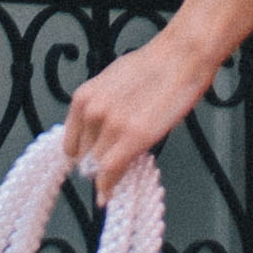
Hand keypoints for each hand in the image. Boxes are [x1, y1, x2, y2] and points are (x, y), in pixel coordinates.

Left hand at [64, 22, 215, 195]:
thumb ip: (101, 109)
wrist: (181, 57)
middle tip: (114, 163)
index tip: (89, 163)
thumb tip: (100, 132)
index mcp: (83, 98)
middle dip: (96, 164)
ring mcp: (111, 127)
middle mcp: (91, 113)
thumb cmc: (154, 66)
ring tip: (124, 167)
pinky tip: (107, 195)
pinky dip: (108, 187)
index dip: (82, 156)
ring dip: (107, 173)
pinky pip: (111, 173)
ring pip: (98, 167)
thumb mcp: (113, 83)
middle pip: (84, 157)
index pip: (71, 143)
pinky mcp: (133, 138)